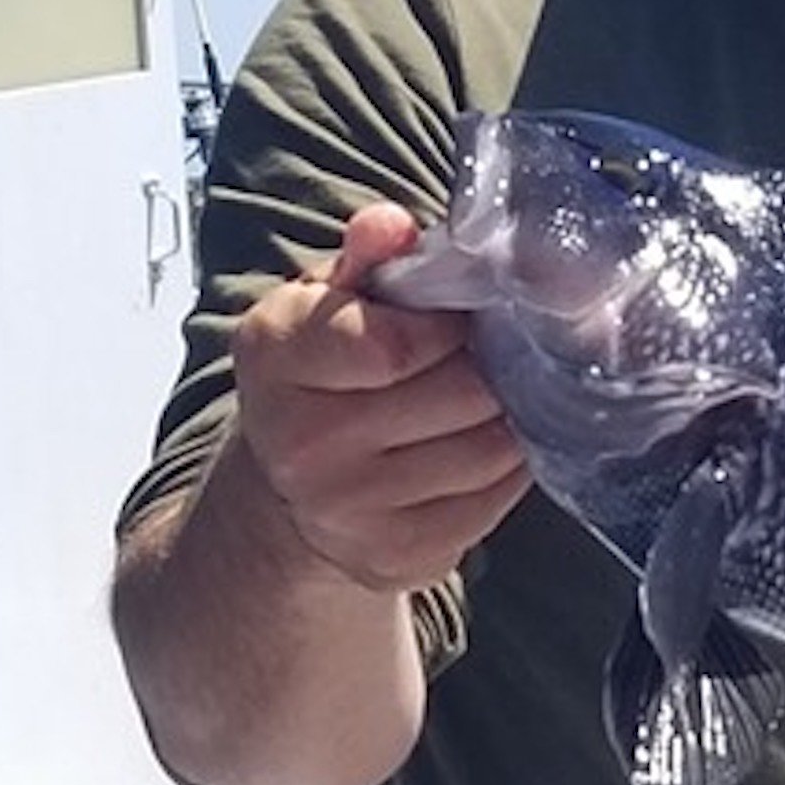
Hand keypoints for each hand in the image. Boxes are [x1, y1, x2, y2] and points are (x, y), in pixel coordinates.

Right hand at [231, 202, 530, 593]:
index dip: (448, 325)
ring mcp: (347, 510)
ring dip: (509, 414)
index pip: (396, 344)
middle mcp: (299, 443)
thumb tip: (391, 227)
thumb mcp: (331, 297)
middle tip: (487, 352)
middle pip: (461, 393)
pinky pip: (497, 500)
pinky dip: (508, 467)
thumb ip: (368, 258)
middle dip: (489, 364)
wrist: (289, 483)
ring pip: (491, 447)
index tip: (456, 318)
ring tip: (487, 394)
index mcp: (275, 356)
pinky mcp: (396, 558)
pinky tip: (481, 442)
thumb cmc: (326, 368)